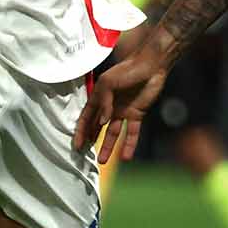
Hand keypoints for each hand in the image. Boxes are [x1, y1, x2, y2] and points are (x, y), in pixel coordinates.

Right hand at [74, 44, 172, 161]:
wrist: (150, 66)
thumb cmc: (127, 70)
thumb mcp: (108, 82)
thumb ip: (103, 102)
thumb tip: (102, 122)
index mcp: (98, 97)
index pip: (86, 117)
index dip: (80, 130)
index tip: (76, 145)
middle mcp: (109, 106)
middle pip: (96, 127)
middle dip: (90, 140)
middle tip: (84, 156)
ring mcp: (122, 111)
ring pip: (112, 133)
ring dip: (107, 147)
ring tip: (101, 161)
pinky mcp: (136, 114)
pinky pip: (131, 133)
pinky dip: (129, 145)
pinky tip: (126, 157)